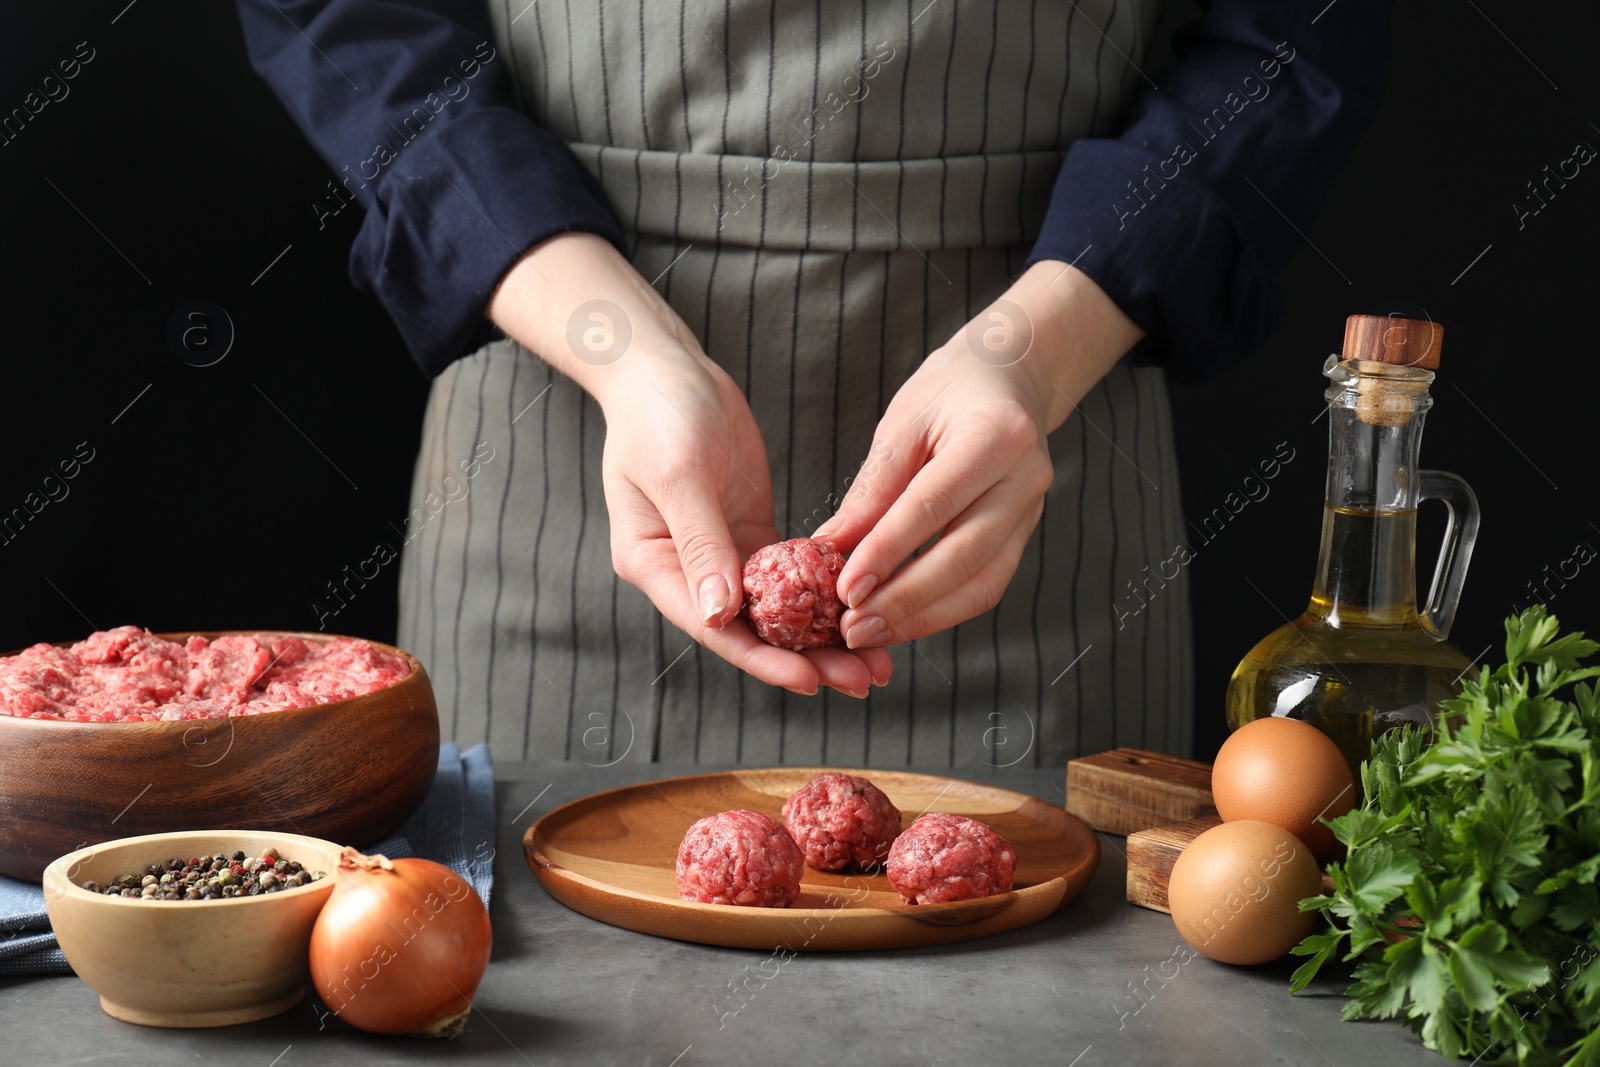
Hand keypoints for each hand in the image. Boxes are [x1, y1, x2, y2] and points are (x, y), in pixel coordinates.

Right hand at [488, 233, 891, 695]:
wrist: (664, 367)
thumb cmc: (659, 413)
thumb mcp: (679, 474)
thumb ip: (701, 544)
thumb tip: (721, 616)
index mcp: (654, 565)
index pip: (713, 628)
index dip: (762, 658)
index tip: (808, 679)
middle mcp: (686, 572)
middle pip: (750, 631)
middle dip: (806, 658)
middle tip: (863, 680)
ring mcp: (719, 556)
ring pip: (776, 611)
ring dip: (823, 636)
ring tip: (876, 662)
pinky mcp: (749, 533)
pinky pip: (790, 577)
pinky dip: (823, 595)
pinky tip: (862, 608)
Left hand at [814, 262, 1143, 647]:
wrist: (1009, 377)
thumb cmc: (947, 392)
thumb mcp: (901, 423)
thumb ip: (872, 489)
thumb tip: (830, 549)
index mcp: (996, 436)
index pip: (932, 506)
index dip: (886, 553)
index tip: (844, 590)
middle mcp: (1026, 479)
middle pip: (963, 556)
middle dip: (903, 601)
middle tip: (851, 628)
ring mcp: (1032, 511)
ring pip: (982, 584)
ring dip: (923, 618)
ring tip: (870, 634)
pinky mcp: (1025, 535)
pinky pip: (987, 585)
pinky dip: (942, 610)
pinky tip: (900, 621)